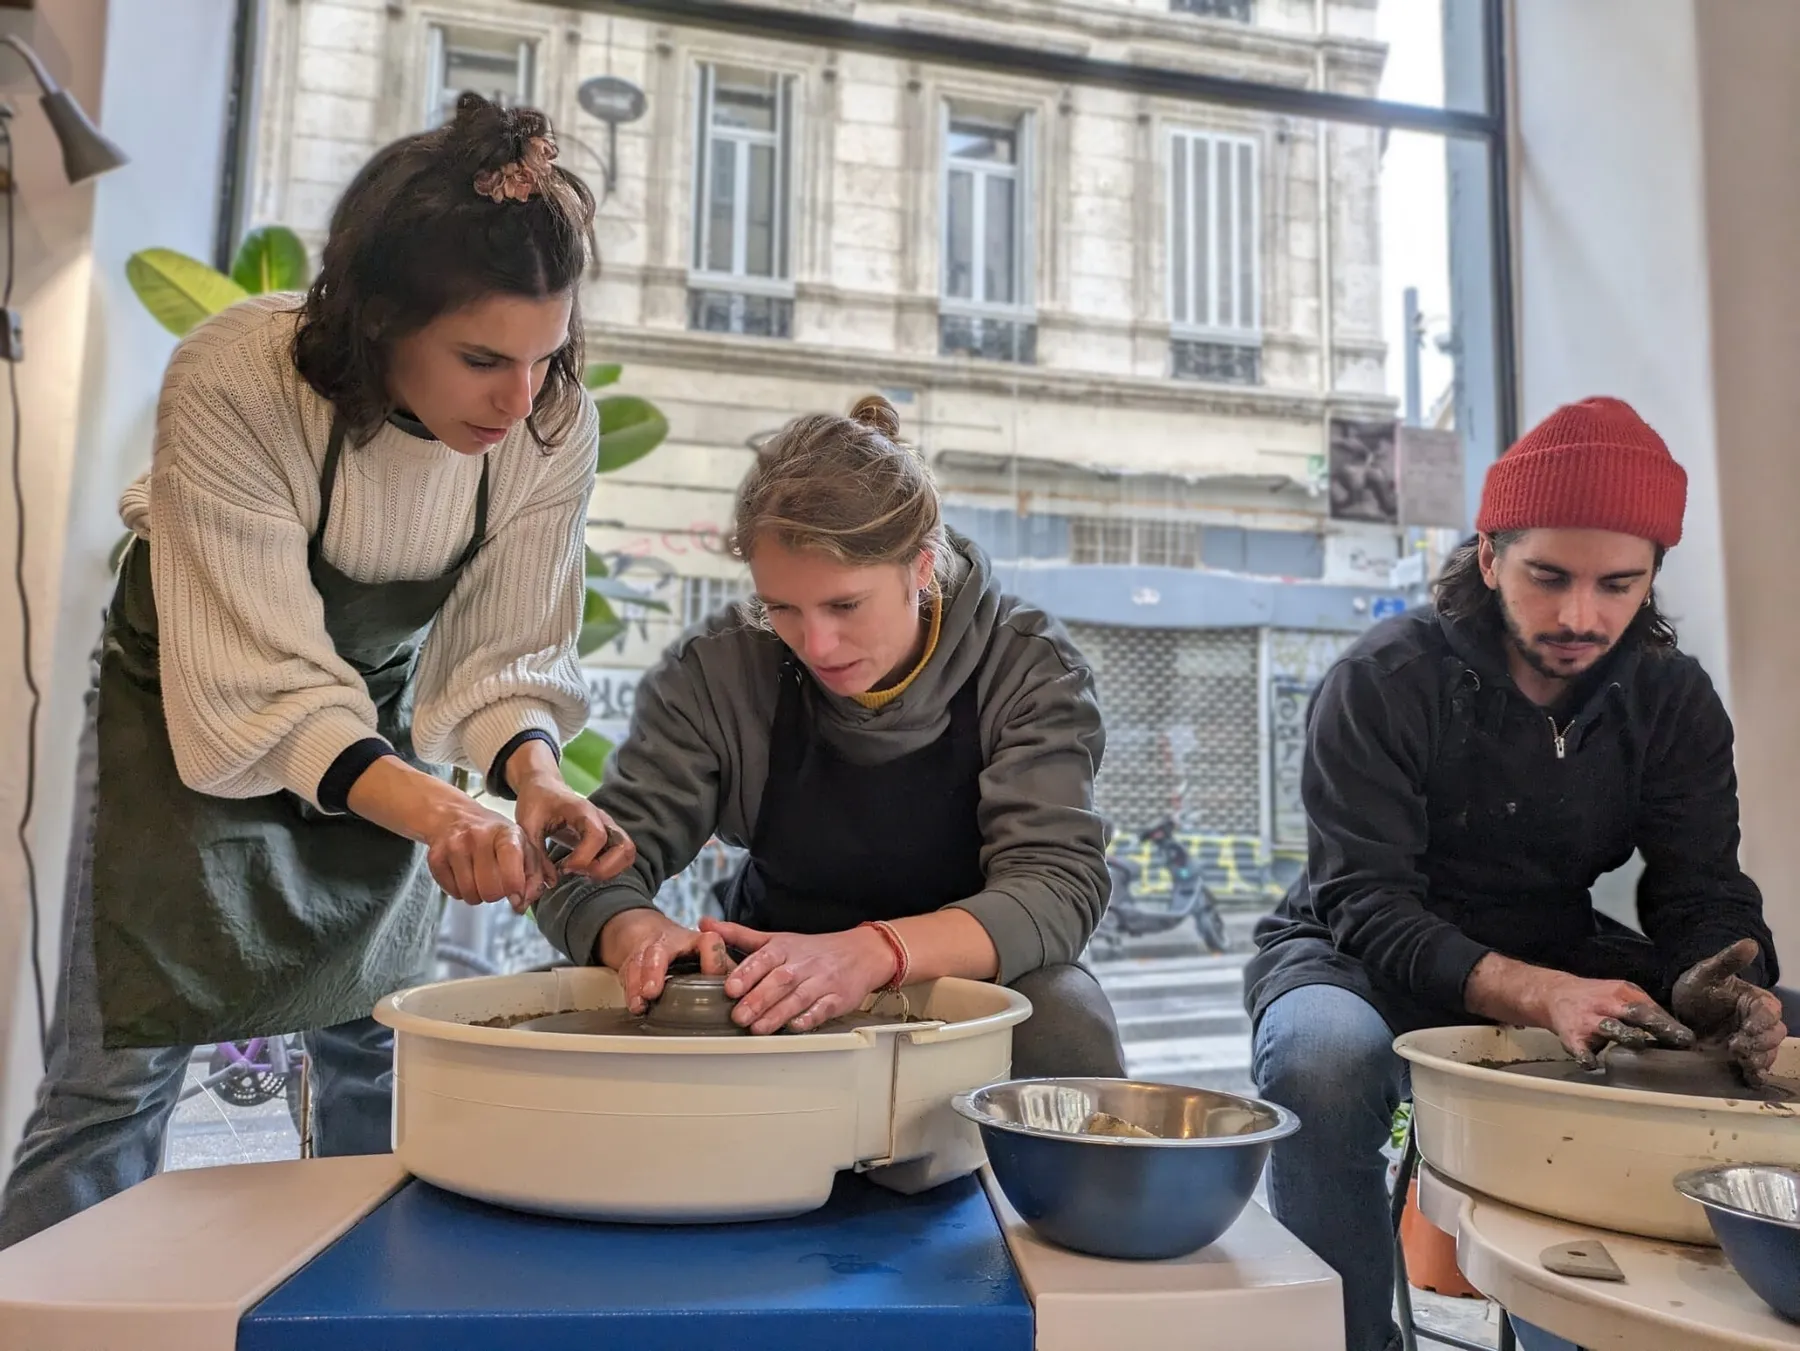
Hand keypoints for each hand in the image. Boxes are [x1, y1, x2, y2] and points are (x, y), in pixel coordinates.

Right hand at [423, 801, 558, 913]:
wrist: (455, 817)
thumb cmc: (493, 835)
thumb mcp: (523, 846)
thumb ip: (534, 875)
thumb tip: (522, 903)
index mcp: (506, 833)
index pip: (512, 866)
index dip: (514, 886)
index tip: (515, 892)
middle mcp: (478, 836)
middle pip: (490, 889)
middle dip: (495, 893)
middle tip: (495, 882)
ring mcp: (454, 846)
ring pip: (470, 894)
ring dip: (477, 894)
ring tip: (478, 878)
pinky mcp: (435, 857)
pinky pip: (452, 892)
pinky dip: (459, 891)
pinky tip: (463, 875)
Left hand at [512, 777, 634, 883]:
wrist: (545, 788)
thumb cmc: (536, 804)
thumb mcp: (526, 827)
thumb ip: (535, 856)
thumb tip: (550, 883)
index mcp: (582, 810)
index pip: (597, 835)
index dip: (583, 858)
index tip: (563, 868)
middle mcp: (602, 818)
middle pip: (624, 846)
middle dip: (603, 869)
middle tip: (576, 872)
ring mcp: (608, 826)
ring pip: (628, 852)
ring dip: (609, 870)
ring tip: (583, 872)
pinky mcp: (609, 835)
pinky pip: (622, 855)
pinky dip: (610, 868)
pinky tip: (585, 869)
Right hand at [599, 909, 732, 1013]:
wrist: (648, 933)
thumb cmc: (687, 950)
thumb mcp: (709, 955)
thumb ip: (725, 969)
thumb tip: (748, 993)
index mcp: (697, 940)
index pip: (707, 943)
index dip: (711, 960)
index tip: (713, 977)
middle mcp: (669, 943)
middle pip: (659, 952)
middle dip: (655, 971)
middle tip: (653, 991)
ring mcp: (647, 952)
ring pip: (639, 963)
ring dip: (637, 984)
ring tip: (641, 1003)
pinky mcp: (632, 963)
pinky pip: (627, 975)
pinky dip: (629, 991)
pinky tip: (635, 1005)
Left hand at [701, 918, 896, 1034]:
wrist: (861, 952)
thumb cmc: (812, 949)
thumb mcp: (776, 938)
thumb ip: (739, 934)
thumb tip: (704, 924)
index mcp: (786, 947)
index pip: (765, 958)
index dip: (748, 973)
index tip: (730, 987)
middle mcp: (804, 964)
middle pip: (780, 981)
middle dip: (758, 999)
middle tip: (737, 1016)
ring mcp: (822, 981)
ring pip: (799, 997)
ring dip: (777, 1014)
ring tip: (757, 1029)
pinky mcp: (838, 999)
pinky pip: (823, 1009)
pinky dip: (809, 1018)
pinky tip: (794, 1027)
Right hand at [1538, 973, 1694, 1068]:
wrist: (1555, 995)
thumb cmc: (1598, 999)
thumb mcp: (1621, 995)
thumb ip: (1645, 1010)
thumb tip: (1677, 1032)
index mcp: (1622, 993)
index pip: (1650, 1008)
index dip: (1669, 1024)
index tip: (1688, 1039)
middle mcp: (1607, 1005)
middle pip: (1635, 1013)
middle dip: (1658, 1026)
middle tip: (1680, 1040)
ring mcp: (1588, 1021)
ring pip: (1610, 1027)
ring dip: (1627, 1035)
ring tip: (1641, 1043)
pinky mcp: (1573, 1037)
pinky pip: (1581, 1049)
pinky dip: (1588, 1057)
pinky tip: (1594, 1064)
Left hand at [1672, 939, 1788, 1083]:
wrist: (1682, 1009)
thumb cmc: (1698, 988)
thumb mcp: (1708, 972)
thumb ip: (1728, 960)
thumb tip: (1749, 943)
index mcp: (1758, 1002)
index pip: (1770, 1013)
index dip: (1761, 1022)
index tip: (1746, 1028)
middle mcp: (1760, 1023)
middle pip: (1773, 1036)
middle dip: (1758, 1043)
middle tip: (1736, 1046)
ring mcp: (1752, 1042)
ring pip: (1767, 1054)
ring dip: (1757, 1059)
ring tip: (1740, 1061)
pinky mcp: (1742, 1058)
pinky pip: (1758, 1070)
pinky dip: (1756, 1075)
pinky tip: (1750, 1077)